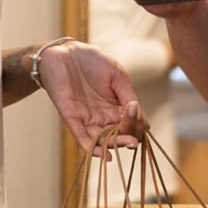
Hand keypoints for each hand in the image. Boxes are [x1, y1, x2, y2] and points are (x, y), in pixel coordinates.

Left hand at [37, 41, 146, 155]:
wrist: (66, 52)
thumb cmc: (92, 61)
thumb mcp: (117, 76)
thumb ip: (128, 95)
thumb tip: (139, 115)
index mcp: (115, 107)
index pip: (130, 124)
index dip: (137, 125)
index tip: (141, 120)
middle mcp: (102, 116)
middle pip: (119, 135)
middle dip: (129, 137)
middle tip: (136, 136)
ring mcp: (87, 119)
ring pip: (103, 140)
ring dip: (116, 144)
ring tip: (128, 143)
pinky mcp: (72, 118)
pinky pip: (83, 138)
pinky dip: (93, 149)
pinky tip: (106, 154)